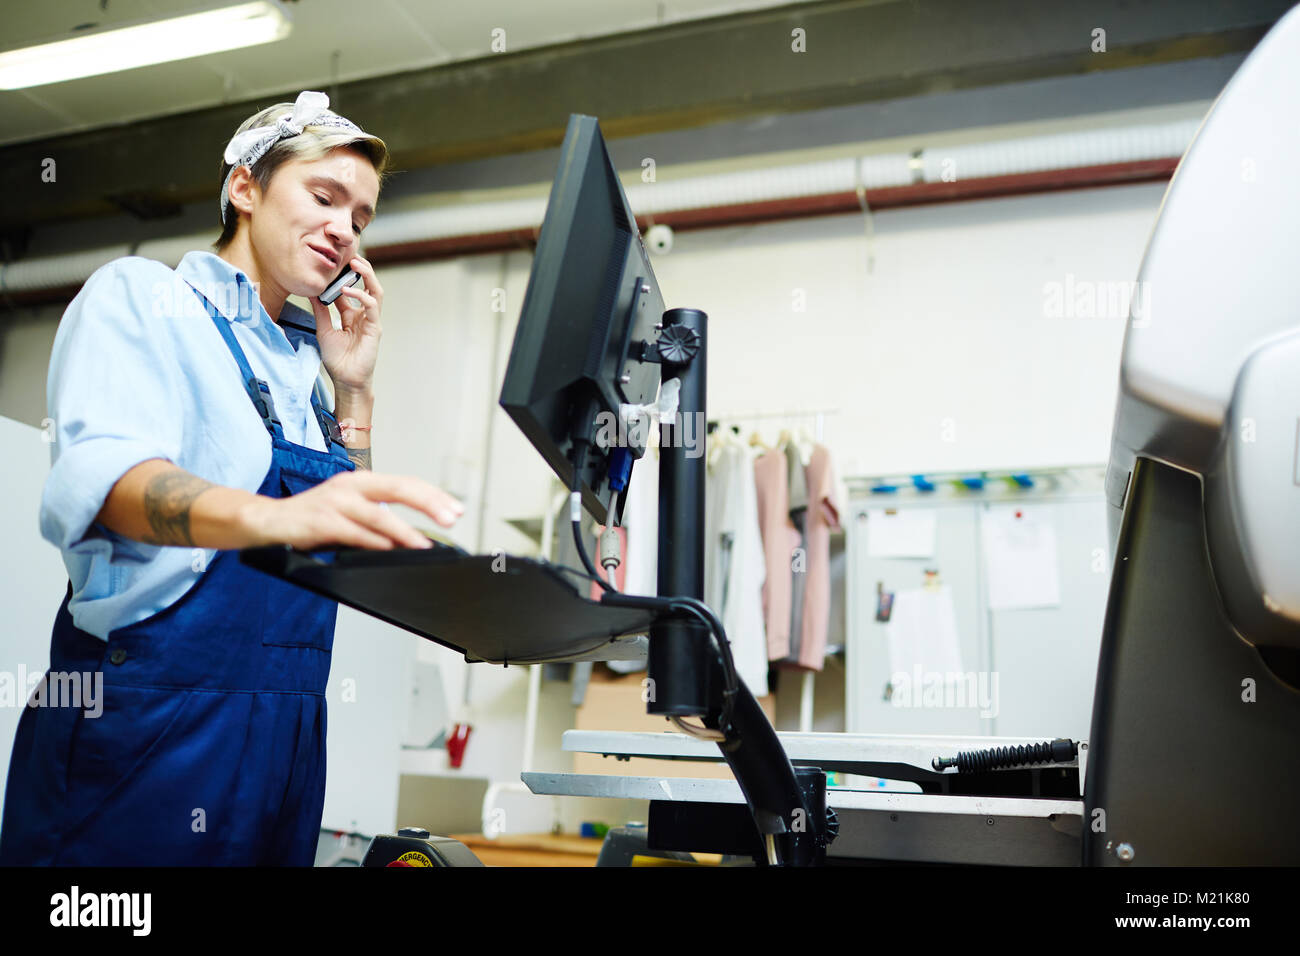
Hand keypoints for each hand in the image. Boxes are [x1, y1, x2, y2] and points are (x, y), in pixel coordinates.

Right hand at [241, 471, 462, 549]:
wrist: (267, 521)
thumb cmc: (312, 519)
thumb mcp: (349, 512)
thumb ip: (377, 519)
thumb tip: (411, 537)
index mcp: (361, 481)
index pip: (406, 483)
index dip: (433, 495)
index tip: (455, 509)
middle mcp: (350, 485)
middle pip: (399, 488)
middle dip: (429, 504)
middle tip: (450, 519)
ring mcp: (335, 501)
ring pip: (378, 514)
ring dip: (404, 530)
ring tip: (424, 543)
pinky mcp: (320, 521)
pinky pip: (352, 531)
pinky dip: (372, 541)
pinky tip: (388, 548)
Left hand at [309, 255, 382, 396]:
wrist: (346, 380)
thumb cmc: (337, 359)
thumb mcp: (323, 329)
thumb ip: (320, 310)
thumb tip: (311, 292)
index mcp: (353, 315)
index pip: (351, 288)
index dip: (343, 275)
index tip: (332, 263)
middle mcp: (364, 315)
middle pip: (367, 285)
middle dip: (361, 269)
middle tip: (348, 256)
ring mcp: (371, 320)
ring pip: (375, 291)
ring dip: (367, 275)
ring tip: (354, 263)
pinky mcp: (375, 328)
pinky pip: (372, 306)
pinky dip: (361, 296)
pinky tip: (348, 290)